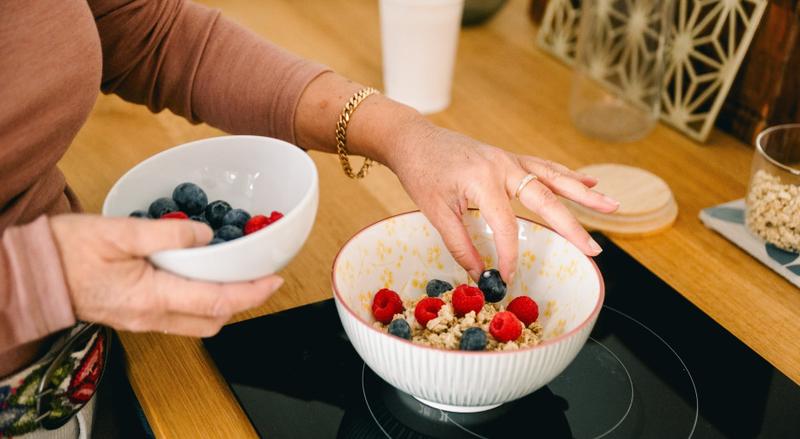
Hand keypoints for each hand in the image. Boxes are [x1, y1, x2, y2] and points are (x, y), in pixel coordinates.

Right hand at [50, 215, 282, 336]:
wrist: (32, 273)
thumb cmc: (69, 250)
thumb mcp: (119, 231)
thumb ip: (166, 234)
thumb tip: (205, 234)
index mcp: (151, 297)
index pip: (215, 302)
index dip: (251, 293)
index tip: (275, 280)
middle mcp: (151, 317)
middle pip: (212, 320)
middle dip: (243, 302)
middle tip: (260, 277)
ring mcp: (143, 320)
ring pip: (197, 322)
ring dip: (223, 303)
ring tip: (237, 275)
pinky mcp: (137, 315)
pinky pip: (179, 316)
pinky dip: (200, 301)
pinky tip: (202, 277)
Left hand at [386, 120, 618, 282]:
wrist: (414, 139)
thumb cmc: (421, 173)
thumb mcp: (434, 211)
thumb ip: (458, 243)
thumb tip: (478, 273)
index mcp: (484, 180)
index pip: (507, 224)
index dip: (509, 254)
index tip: (506, 276)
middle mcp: (504, 166)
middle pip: (546, 199)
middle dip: (572, 226)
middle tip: (595, 249)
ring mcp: (510, 160)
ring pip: (553, 178)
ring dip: (583, 194)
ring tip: (613, 205)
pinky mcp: (509, 158)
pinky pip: (544, 167)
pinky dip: (567, 175)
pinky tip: (588, 181)